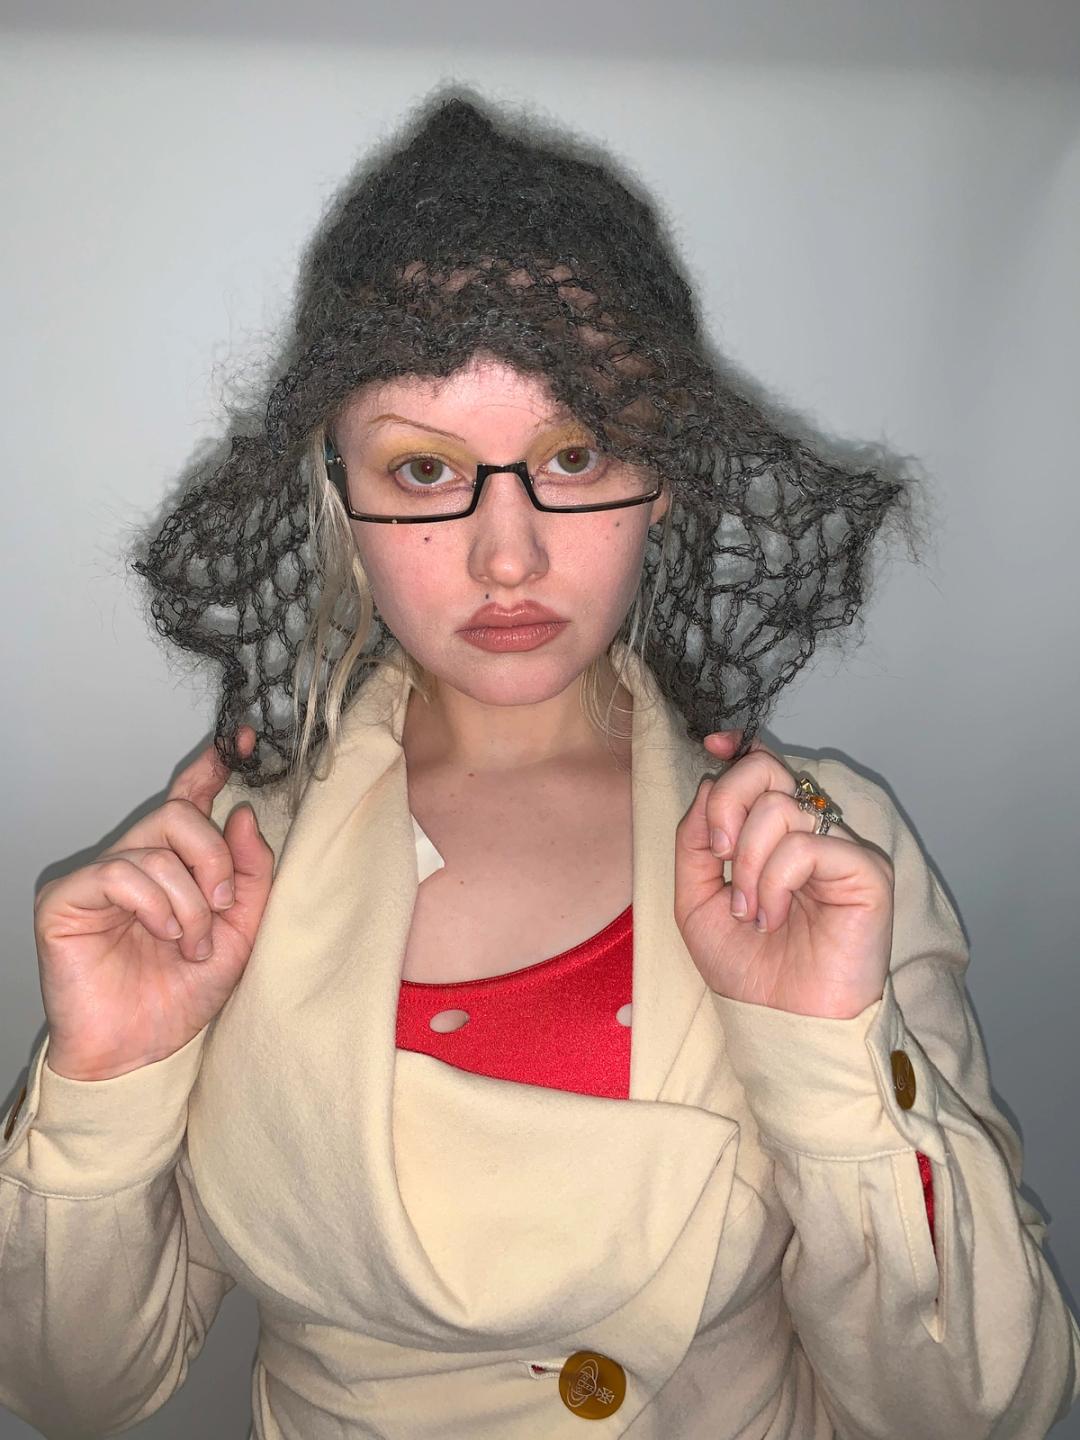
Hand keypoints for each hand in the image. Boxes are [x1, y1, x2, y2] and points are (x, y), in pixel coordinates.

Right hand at [34, 727, 272, 1079]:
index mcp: (176, 865)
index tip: (240, 741)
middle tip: (223, 909)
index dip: (212, 766)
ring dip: (190, 903)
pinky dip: (155, 905)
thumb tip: (242, 813)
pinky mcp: (67, 898)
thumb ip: (249, 875)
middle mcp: (134, 861)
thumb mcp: (240, 933)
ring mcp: (98, 877)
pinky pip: (120, 873)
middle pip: (180, 817)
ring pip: (156, 850)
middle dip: (214, 862)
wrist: (140, 1053)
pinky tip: (162, 936)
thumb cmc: (181, 995)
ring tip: (191, 945)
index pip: (190, 799)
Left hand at [673, 731, 893, 1018]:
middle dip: (727, 806)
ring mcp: (838, 848)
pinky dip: (776, 881)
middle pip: (766, 771)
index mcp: (770, 837)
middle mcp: (807, 833)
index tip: (713, 746)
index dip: (737, 750)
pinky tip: (776, 917)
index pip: (760, 769)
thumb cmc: (749, 972)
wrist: (782, 1023)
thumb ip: (695, 842)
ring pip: (778, 808)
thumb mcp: (697, 901)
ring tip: (752, 912)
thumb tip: (710, 784)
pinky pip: (804, 845)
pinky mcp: (865, 870)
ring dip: (749, 864)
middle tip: (720, 858)